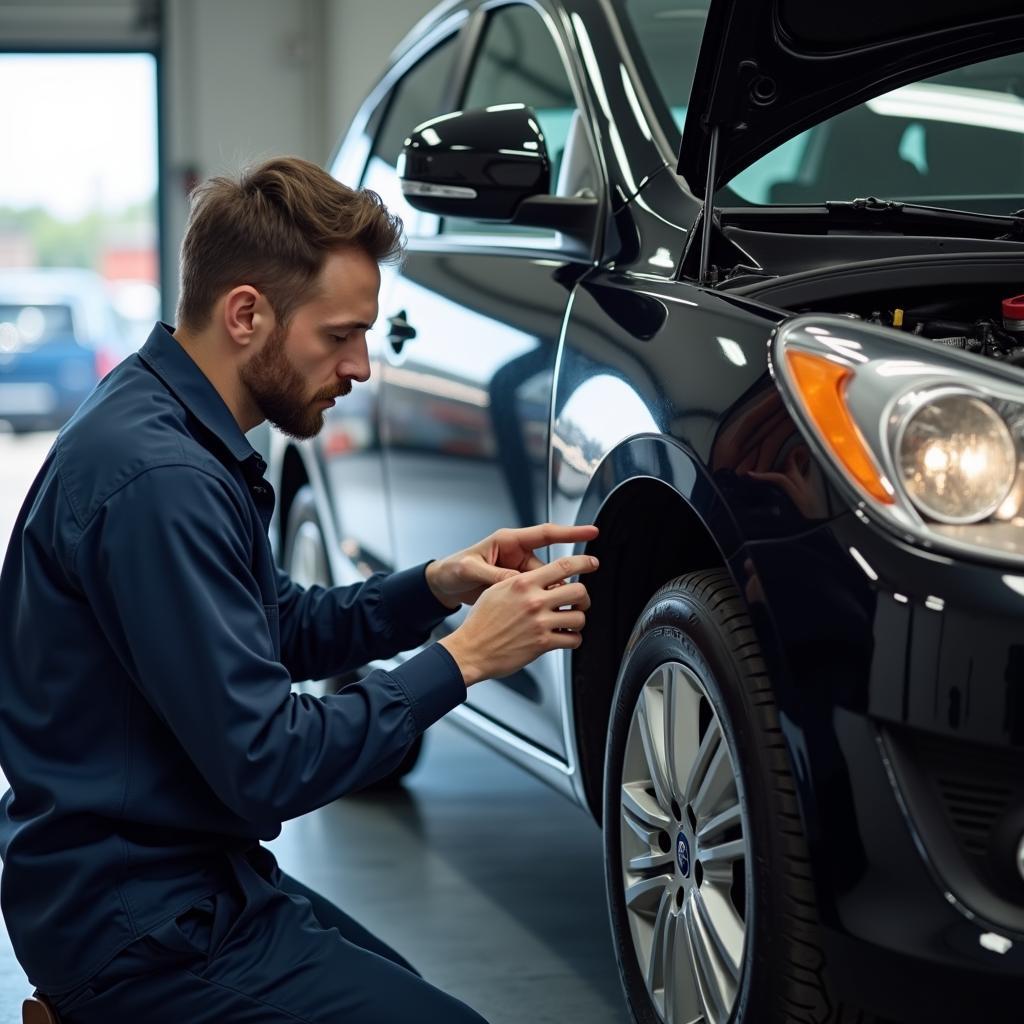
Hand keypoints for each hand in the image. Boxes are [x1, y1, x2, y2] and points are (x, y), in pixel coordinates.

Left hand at [425, 522, 598, 608]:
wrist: (444, 586)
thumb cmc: (453, 570)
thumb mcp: (470, 570)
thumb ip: (494, 575)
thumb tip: (516, 582)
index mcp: (508, 542)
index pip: (545, 534)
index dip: (571, 533)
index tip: (592, 532)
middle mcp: (517, 554)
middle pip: (550, 566)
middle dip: (563, 580)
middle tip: (576, 594)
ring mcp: (518, 571)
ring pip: (547, 584)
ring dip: (552, 597)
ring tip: (553, 611)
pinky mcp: (517, 587)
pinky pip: (537, 594)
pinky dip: (542, 605)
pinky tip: (544, 615)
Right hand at [438, 554, 598, 685]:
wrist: (470, 650)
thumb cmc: (480, 623)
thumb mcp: (496, 591)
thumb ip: (521, 582)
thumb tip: (540, 578)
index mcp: (523, 583)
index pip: (562, 565)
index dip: (584, 562)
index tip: (592, 563)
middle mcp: (534, 601)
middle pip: (578, 590)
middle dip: (584, 597)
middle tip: (580, 602)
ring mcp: (540, 623)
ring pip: (579, 617)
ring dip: (578, 620)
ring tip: (570, 623)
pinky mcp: (542, 644)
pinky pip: (572, 639)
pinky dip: (573, 639)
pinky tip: (565, 638)